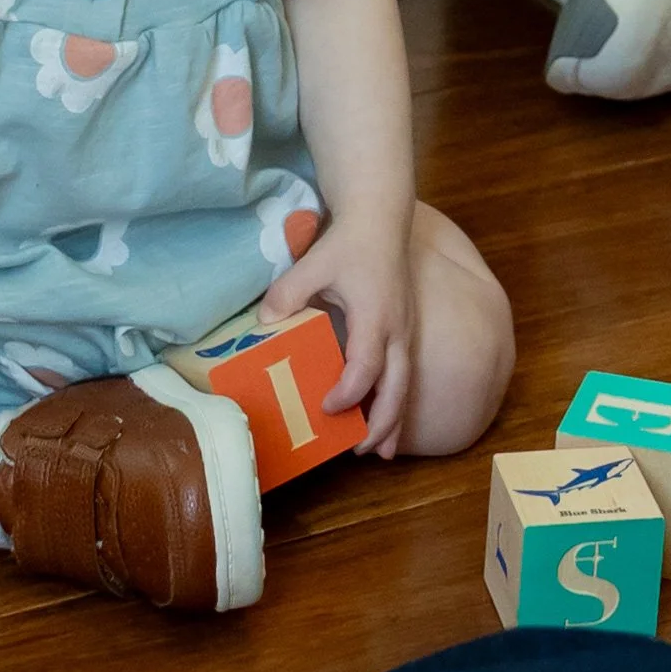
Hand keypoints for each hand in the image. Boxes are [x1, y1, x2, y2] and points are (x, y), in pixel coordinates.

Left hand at [256, 216, 413, 459]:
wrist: (381, 219)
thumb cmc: (347, 242)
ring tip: (379, 452)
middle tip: (359, 450)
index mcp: (375, 317)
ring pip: (406, 385)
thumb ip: (288, 293)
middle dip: (381, 423)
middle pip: (397, 388)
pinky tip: (385, 419)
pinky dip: (396, 401)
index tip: (325, 408)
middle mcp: (397, 330)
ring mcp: (405, 331)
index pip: (365, 367)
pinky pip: (405, 374)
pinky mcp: (406, 329)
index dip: (348, 393)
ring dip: (393, 420)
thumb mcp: (313, 263)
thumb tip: (263, 325)